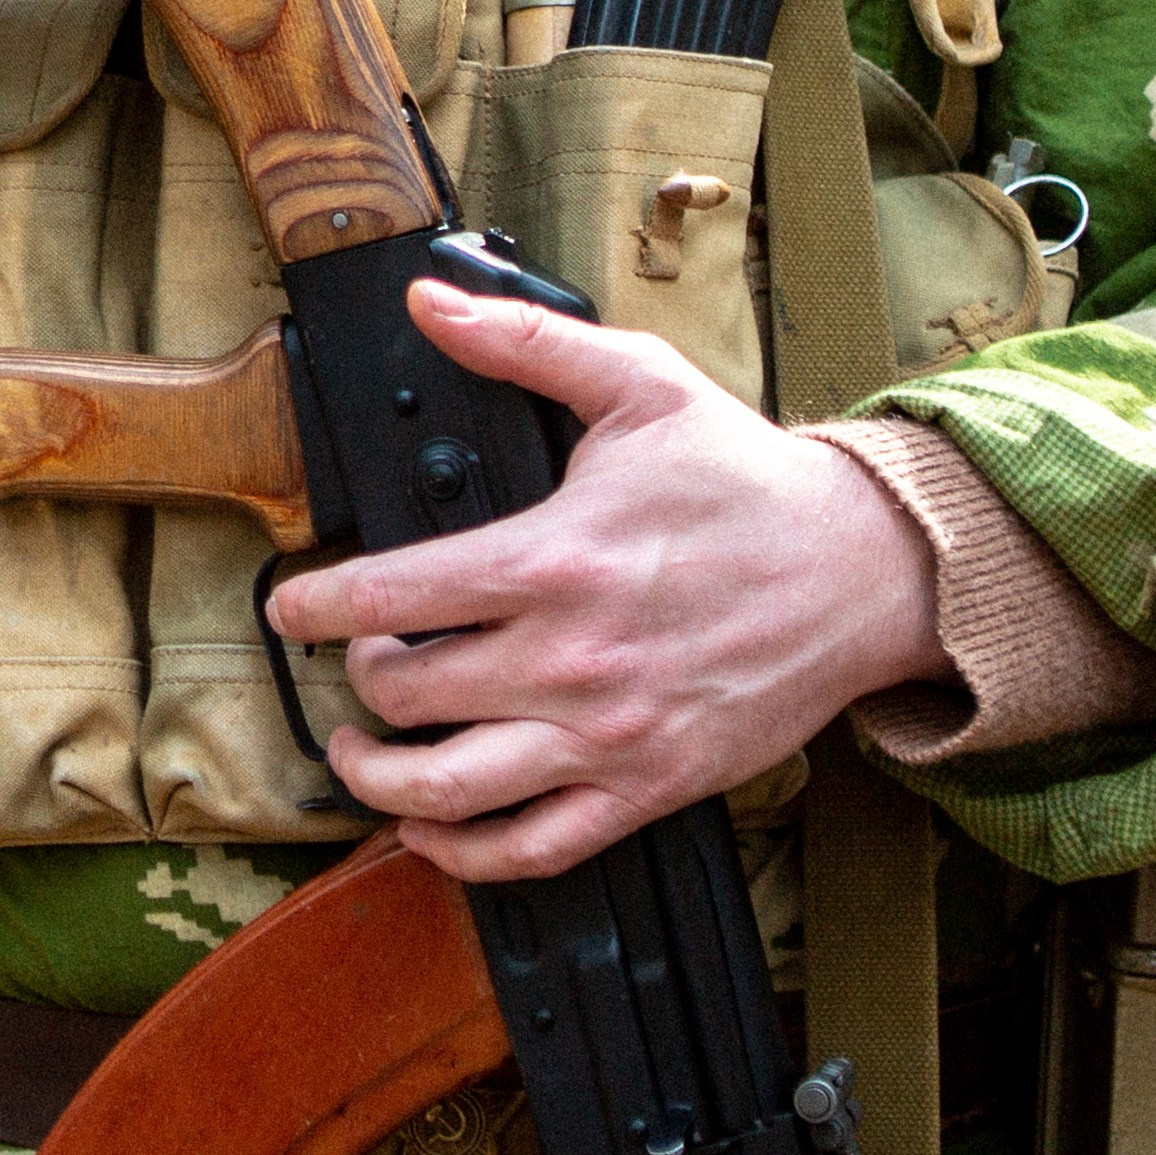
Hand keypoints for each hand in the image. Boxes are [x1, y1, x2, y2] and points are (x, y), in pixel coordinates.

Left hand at [263, 279, 946, 879]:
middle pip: (406, 696)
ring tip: (363, 752)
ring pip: (449, 792)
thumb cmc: (748, 480)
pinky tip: (431, 830)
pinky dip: (463, 854)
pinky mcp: (645, 787)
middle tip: (360, 657)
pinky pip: (532, 850)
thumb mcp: (641, 383)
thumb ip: (524, 342)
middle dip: (359, 677)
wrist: (864, 570)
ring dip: (380, 778)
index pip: (392, 597)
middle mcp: (572, 658)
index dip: (317, 604)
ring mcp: (607, 734)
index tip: (292, 605)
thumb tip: (431, 300)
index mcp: (556, 559)